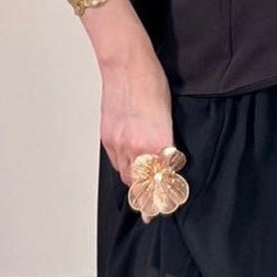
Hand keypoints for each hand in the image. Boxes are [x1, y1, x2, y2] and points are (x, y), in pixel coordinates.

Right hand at [99, 50, 176, 223]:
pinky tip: (129, 163)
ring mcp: (118, 142)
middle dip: (145, 196)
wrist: (126, 64)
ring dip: (134, 181)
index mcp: (158, 141)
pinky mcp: (107, 136)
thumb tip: (166, 159)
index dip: (159, 200)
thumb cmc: (152, 82)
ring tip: (141, 185)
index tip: (158, 212)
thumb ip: (166, 141)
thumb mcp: (169, 114)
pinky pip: (115, 161)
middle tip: (150, 206)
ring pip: (125, 175)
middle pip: (139, 185)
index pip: (159, 182)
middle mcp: (136, 146)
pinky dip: (123, 165)